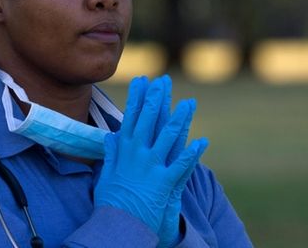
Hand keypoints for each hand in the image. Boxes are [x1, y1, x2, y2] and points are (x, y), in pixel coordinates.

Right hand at [94, 76, 206, 235]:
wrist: (118, 226)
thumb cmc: (111, 203)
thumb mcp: (106, 174)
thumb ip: (110, 154)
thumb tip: (110, 137)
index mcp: (123, 151)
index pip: (131, 118)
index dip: (137, 98)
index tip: (142, 81)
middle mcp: (137, 155)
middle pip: (148, 121)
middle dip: (157, 99)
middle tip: (163, 81)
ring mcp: (151, 168)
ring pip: (168, 138)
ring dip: (179, 120)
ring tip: (189, 103)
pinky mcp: (164, 183)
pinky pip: (181, 166)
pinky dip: (192, 154)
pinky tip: (202, 142)